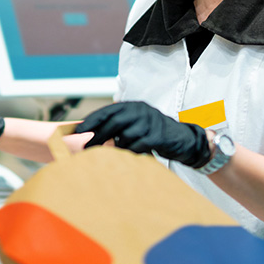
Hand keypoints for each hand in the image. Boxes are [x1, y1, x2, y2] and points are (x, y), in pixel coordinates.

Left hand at [74, 101, 210, 167]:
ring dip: (116, 147)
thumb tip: (92, 134)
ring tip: (114, 154)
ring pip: (124, 136)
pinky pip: (136, 146)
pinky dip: (130, 153)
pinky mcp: (157, 136)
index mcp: (133, 106)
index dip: (92, 120)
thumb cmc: (154, 134)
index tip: (78, 130)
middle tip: (86, 147)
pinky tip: (129, 157)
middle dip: (98, 135)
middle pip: (114, 122)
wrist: (184, 140)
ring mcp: (150, 122)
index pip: (108, 111)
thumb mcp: (136, 124)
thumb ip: (118, 126)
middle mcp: (141, 110)